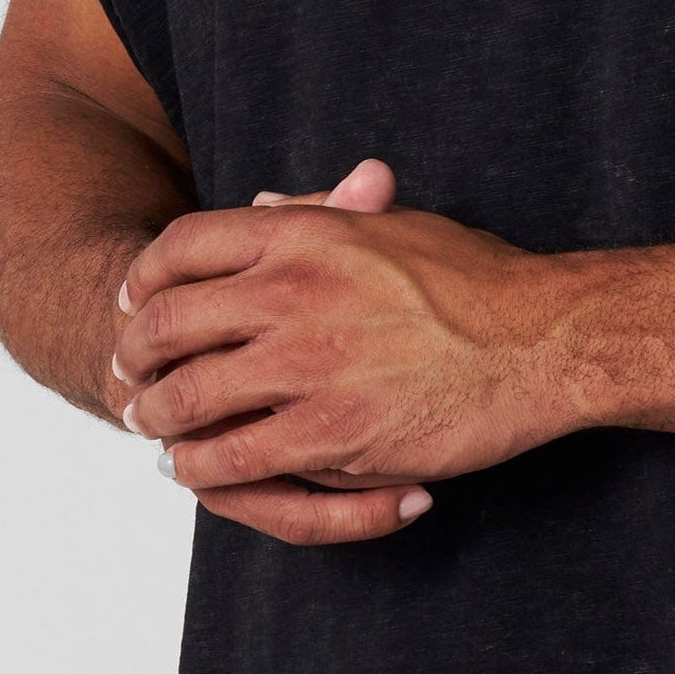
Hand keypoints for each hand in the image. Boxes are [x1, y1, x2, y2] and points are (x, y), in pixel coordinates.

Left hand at [114, 162, 581, 544]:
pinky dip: (204, 467)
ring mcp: (307, 365)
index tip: (135, 300)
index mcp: (307, 235)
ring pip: (188, 398)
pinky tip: (199, 469)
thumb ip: (321, 216)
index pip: (185, 246)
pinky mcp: (330, 434)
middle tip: (131, 373)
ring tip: (155, 427)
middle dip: (137, 354)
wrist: (543, 340)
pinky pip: (235, 458)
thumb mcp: (394, 226)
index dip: (145, 277)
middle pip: (168, 323)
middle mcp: (293, 292)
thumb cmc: (479, 280)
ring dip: (160, 418)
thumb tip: (262, 203)